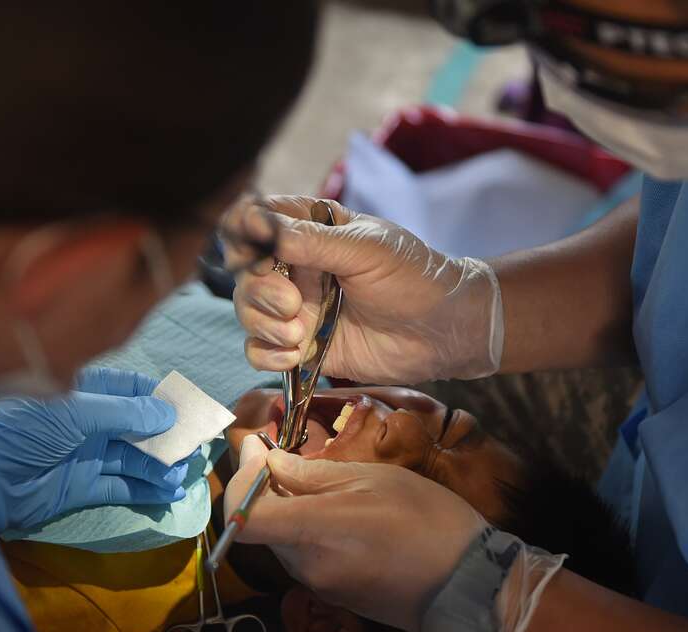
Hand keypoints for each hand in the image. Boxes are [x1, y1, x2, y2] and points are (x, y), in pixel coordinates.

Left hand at [0, 367, 189, 529]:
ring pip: (135, 458)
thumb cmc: (26, 432)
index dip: (159, 397)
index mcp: (84, 393)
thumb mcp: (78, 413)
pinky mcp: (85, 488)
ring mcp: (88, 456)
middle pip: (138, 427)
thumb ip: (126, 413)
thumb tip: (168, 412)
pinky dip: (147, 490)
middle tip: (194, 446)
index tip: (188, 407)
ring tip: (183, 473)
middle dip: (167, 436)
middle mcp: (89, 423)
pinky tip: (170, 492)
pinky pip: (124, 486)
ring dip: (161, 465)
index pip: (130, 389)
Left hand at [225, 435, 485, 631]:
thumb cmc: (425, 519)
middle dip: (265, 488)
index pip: (242, 516)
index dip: (240, 480)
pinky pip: (305, 556)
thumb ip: (313, 474)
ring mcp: (318, 584)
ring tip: (320, 483)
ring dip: (288, 509)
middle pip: (260, 525)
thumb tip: (271, 462)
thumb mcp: (372, 479)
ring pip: (282, 540)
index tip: (257, 449)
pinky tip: (338, 514)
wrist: (466, 584)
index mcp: (314, 530)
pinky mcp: (333, 595)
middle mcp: (306, 564)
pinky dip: (308, 530)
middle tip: (284, 452)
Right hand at [231, 196, 503, 383]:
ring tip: (299, 334)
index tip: (252, 256)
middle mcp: (296, 267)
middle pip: (243, 273)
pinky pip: (260, 350)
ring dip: (263, 324)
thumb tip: (254, 225)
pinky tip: (295, 355)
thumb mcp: (365, 249)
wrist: (444, 331)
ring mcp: (298, 307)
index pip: (252, 221)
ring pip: (248, 312)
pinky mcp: (303, 346)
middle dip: (258, 290)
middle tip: (291, 302)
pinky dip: (267, 354)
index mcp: (310, 229)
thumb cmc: (413, 277)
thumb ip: (309, 241)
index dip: (242, 237)